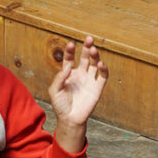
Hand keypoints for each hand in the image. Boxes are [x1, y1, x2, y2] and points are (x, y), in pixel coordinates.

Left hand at [48, 36, 107, 151]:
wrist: (70, 119)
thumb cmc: (60, 106)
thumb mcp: (54, 91)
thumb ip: (59, 78)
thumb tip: (67, 67)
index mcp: (69, 74)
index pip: (70, 58)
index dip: (70, 51)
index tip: (70, 44)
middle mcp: (80, 74)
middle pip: (85, 57)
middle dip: (87, 47)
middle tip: (89, 38)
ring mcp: (89, 80)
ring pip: (94, 64)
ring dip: (95, 56)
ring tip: (93, 49)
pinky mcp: (97, 88)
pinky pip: (102, 76)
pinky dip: (103, 69)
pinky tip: (100, 64)